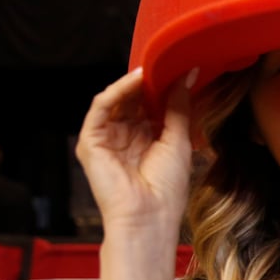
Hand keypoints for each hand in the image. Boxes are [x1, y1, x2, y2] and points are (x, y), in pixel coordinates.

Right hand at [75, 66, 193, 232]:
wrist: (148, 216)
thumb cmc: (166, 187)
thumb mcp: (177, 139)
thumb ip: (179, 106)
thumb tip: (188, 74)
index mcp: (146, 139)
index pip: (149, 105)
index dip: (161, 87)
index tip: (178, 69)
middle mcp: (125, 137)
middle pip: (132, 100)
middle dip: (148, 83)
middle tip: (164, 63)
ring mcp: (107, 139)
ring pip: (116, 100)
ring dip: (132, 84)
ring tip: (151, 70)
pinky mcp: (91, 141)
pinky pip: (100, 108)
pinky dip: (116, 91)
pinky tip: (134, 82)